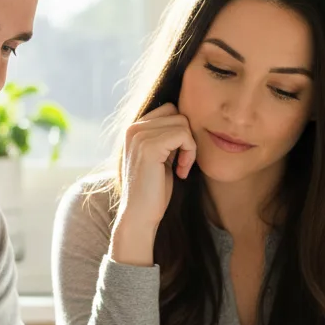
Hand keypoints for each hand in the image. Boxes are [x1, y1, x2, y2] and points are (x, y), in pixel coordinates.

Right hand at [110, 103, 196, 266]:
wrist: (140, 215)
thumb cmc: (154, 190)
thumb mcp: (161, 157)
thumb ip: (167, 137)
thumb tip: (188, 117)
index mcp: (134, 128)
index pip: (169, 109)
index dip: (180, 132)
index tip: (178, 157)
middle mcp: (133, 128)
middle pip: (178, 113)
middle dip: (187, 138)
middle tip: (182, 163)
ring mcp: (139, 135)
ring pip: (183, 123)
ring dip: (190, 147)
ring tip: (181, 168)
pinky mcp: (149, 146)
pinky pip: (184, 135)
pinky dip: (189, 154)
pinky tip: (181, 172)